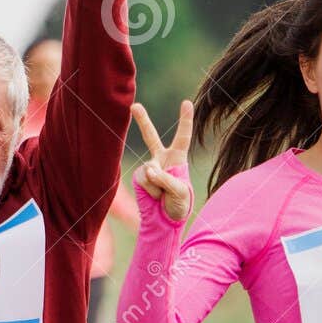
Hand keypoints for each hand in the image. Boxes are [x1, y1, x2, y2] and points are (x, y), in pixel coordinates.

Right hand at [130, 100, 193, 221]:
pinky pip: (144, 179)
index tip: (186, 102)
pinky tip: (155, 197)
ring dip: (159, 185)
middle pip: (151, 136)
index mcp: (177, 158)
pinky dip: (151, 190)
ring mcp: (148, 167)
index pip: (183, 137)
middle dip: (142, 121)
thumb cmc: (179, 204)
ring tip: (164, 196)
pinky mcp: (139, 177)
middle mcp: (162, 159)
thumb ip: (166, 179)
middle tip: (134, 106)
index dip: (185, 120)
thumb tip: (148, 170)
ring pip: (151, 169)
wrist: (164, 220)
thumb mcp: (180, 192)